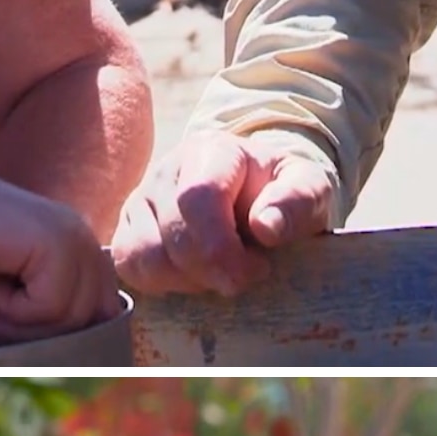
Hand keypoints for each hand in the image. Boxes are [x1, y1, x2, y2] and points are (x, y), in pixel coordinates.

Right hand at [0, 168, 116, 340]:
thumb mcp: (5, 295)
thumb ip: (40, 315)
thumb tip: (67, 357)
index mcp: (76, 245)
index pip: (99, 308)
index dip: (58, 331)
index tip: (8, 327)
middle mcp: (82, 238)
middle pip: (92, 317)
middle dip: (40, 333)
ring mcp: (73, 237)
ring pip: (74, 316)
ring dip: (22, 322)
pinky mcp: (55, 243)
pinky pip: (51, 306)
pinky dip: (12, 309)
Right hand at [113, 130, 335, 294]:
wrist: (257, 195)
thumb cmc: (281, 194)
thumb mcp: (309, 189)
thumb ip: (298, 201)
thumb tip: (266, 226)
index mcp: (211, 151)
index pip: (198, 198)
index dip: (223, 247)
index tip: (258, 270)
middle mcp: (167, 170)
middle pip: (171, 234)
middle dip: (211, 271)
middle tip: (245, 278)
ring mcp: (140, 199)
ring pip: (143, 255)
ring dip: (185, 281)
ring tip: (217, 276)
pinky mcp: (127, 228)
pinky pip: (127, 266)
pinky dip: (160, 285)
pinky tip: (192, 280)